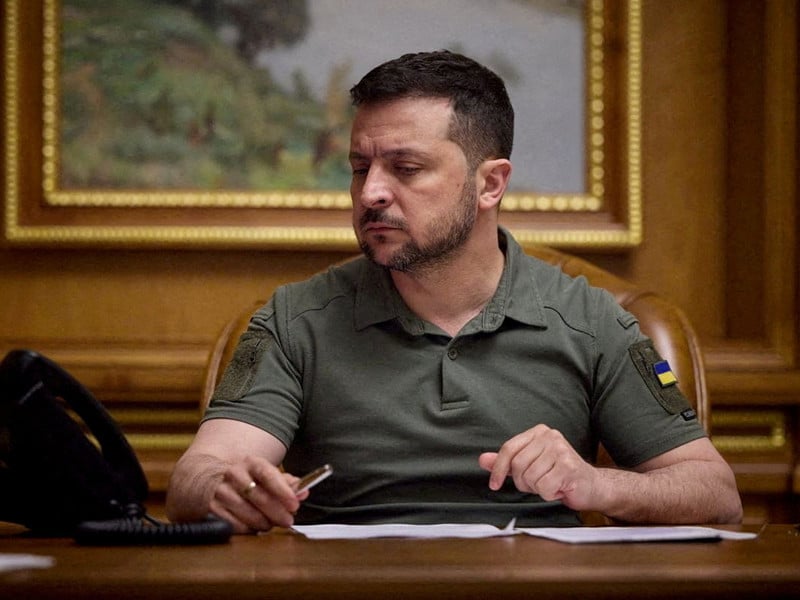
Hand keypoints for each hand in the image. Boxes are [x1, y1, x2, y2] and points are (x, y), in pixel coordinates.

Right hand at [208, 456, 309, 532]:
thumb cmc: (243, 479)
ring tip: (270, 524)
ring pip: (248, 513)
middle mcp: (234, 474)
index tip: (295, 504)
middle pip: (260, 497)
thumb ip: (284, 483)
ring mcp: (221, 491)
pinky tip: (253, 527)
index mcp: (250, 463)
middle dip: (277, 512)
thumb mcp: (262, 474)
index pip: (268, 475)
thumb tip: (304, 492)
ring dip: (263, 523)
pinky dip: (247, 530)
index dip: (283, 490)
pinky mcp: (211, 509)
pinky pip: (234, 525)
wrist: (206, 478)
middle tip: (288, 520)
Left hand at [478, 424, 598, 510]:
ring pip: (530, 478)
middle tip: (539, 483)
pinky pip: (543, 487)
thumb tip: (483, 460)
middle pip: (518, 465)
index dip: (498, 469)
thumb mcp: (529, 466)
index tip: (495, 484)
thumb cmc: (558, 475)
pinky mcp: (568, 466)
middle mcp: (550, 436)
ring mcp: (560, 449)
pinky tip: (559, 488)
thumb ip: (507, 462)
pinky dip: (549, 494)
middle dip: (524, 482)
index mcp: (538, 432)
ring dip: (538, 489)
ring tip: (551, 483)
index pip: (508, 448)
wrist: (591, 486)